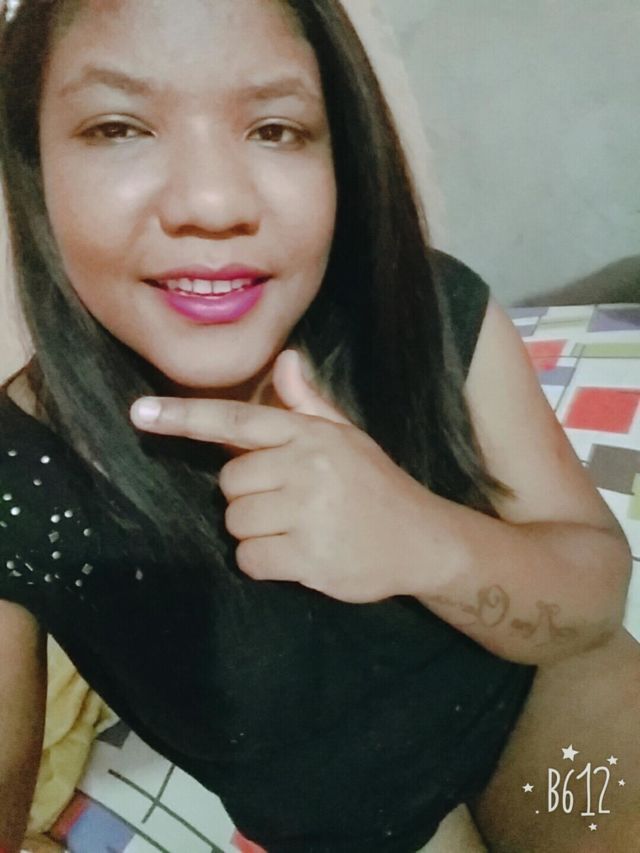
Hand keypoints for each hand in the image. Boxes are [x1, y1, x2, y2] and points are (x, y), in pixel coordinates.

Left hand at [129, 350, 433, 602]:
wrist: (424, 540)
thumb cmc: (377, 486)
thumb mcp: (348, 438)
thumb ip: (308, 404)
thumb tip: (285, 360)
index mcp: (311, 434)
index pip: (238, 420)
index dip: (185, 418)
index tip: (141, 413)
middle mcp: (306, 466)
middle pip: (230, 482)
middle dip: (249, 497)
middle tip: (289, 505)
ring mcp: (308, 511)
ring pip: (236, 522)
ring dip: (256, 532)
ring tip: (297, 530)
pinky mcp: (308, 556)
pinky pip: (250, 558)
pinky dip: (265, 563)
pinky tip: (298, 556)